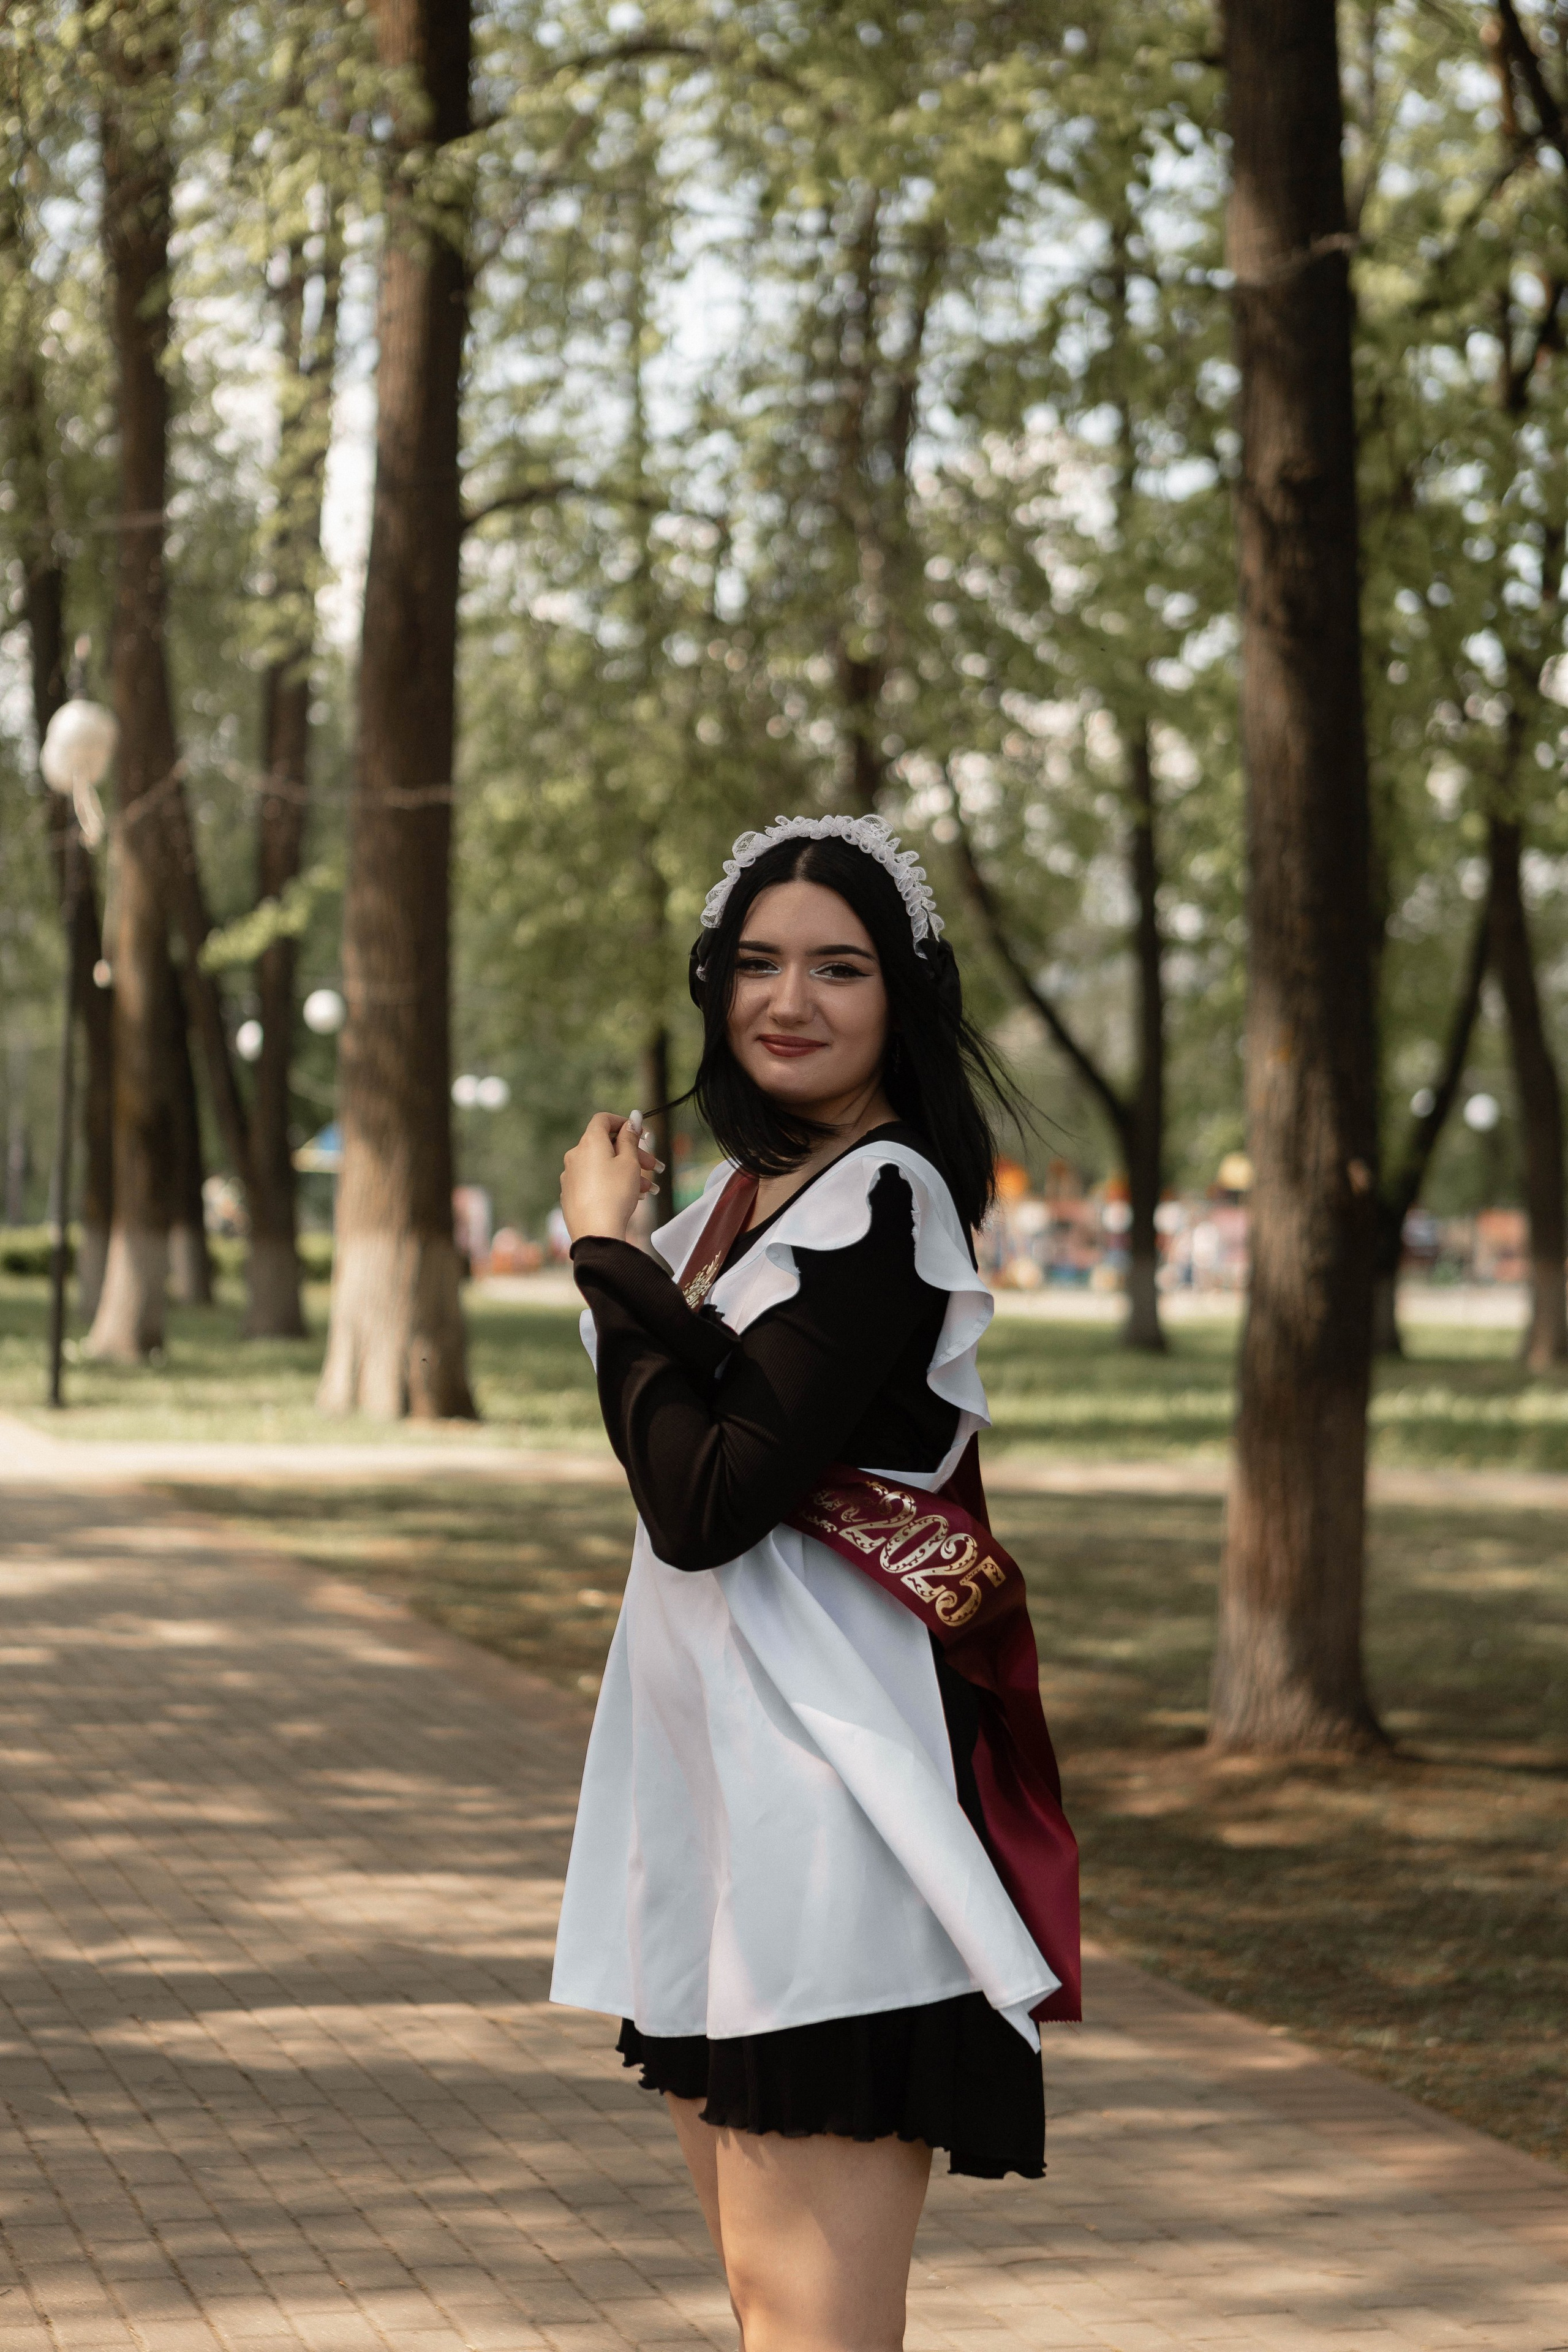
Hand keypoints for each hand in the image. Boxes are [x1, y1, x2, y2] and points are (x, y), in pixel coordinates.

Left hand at [561, 1112, 660, 1242]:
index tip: (640, 1132)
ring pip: (602, 1166)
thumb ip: (630, 1138)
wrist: (596, 1233)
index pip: (603, 1120)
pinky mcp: (571, 1195)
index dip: (623, 1122)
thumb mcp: (629, 1162)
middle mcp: (575, 1156)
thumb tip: (633, 1118)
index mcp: (589, 1143)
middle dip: (633, 1153)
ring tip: (648, 1188)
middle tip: (653, 1166)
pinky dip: (611, 1183)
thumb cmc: (615, 1194)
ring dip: (626, 1172)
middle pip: (606, 1145)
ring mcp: (571, 1176)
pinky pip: (594, 1182)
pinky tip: (630, 1197)